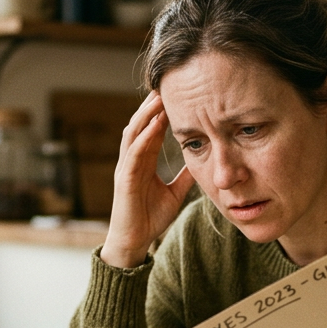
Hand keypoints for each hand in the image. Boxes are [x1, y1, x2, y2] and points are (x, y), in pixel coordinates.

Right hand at [100, 91, 195, 268]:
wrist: (134, 242)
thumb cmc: (150, 218)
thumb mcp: (175, 193)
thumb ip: (185, 177)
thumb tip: (202, 163)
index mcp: (143, 162)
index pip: (151, 130)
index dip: (161, 112)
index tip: (176, 95)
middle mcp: (132, 160)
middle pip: (141, 125)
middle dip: (151, 105)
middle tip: (165, 84)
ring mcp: (126, 168)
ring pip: (134, 132)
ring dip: (146, 114)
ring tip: (159, 96)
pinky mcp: (124, 179)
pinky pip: (134, 152)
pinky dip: (144, 136)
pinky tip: (155, 123)